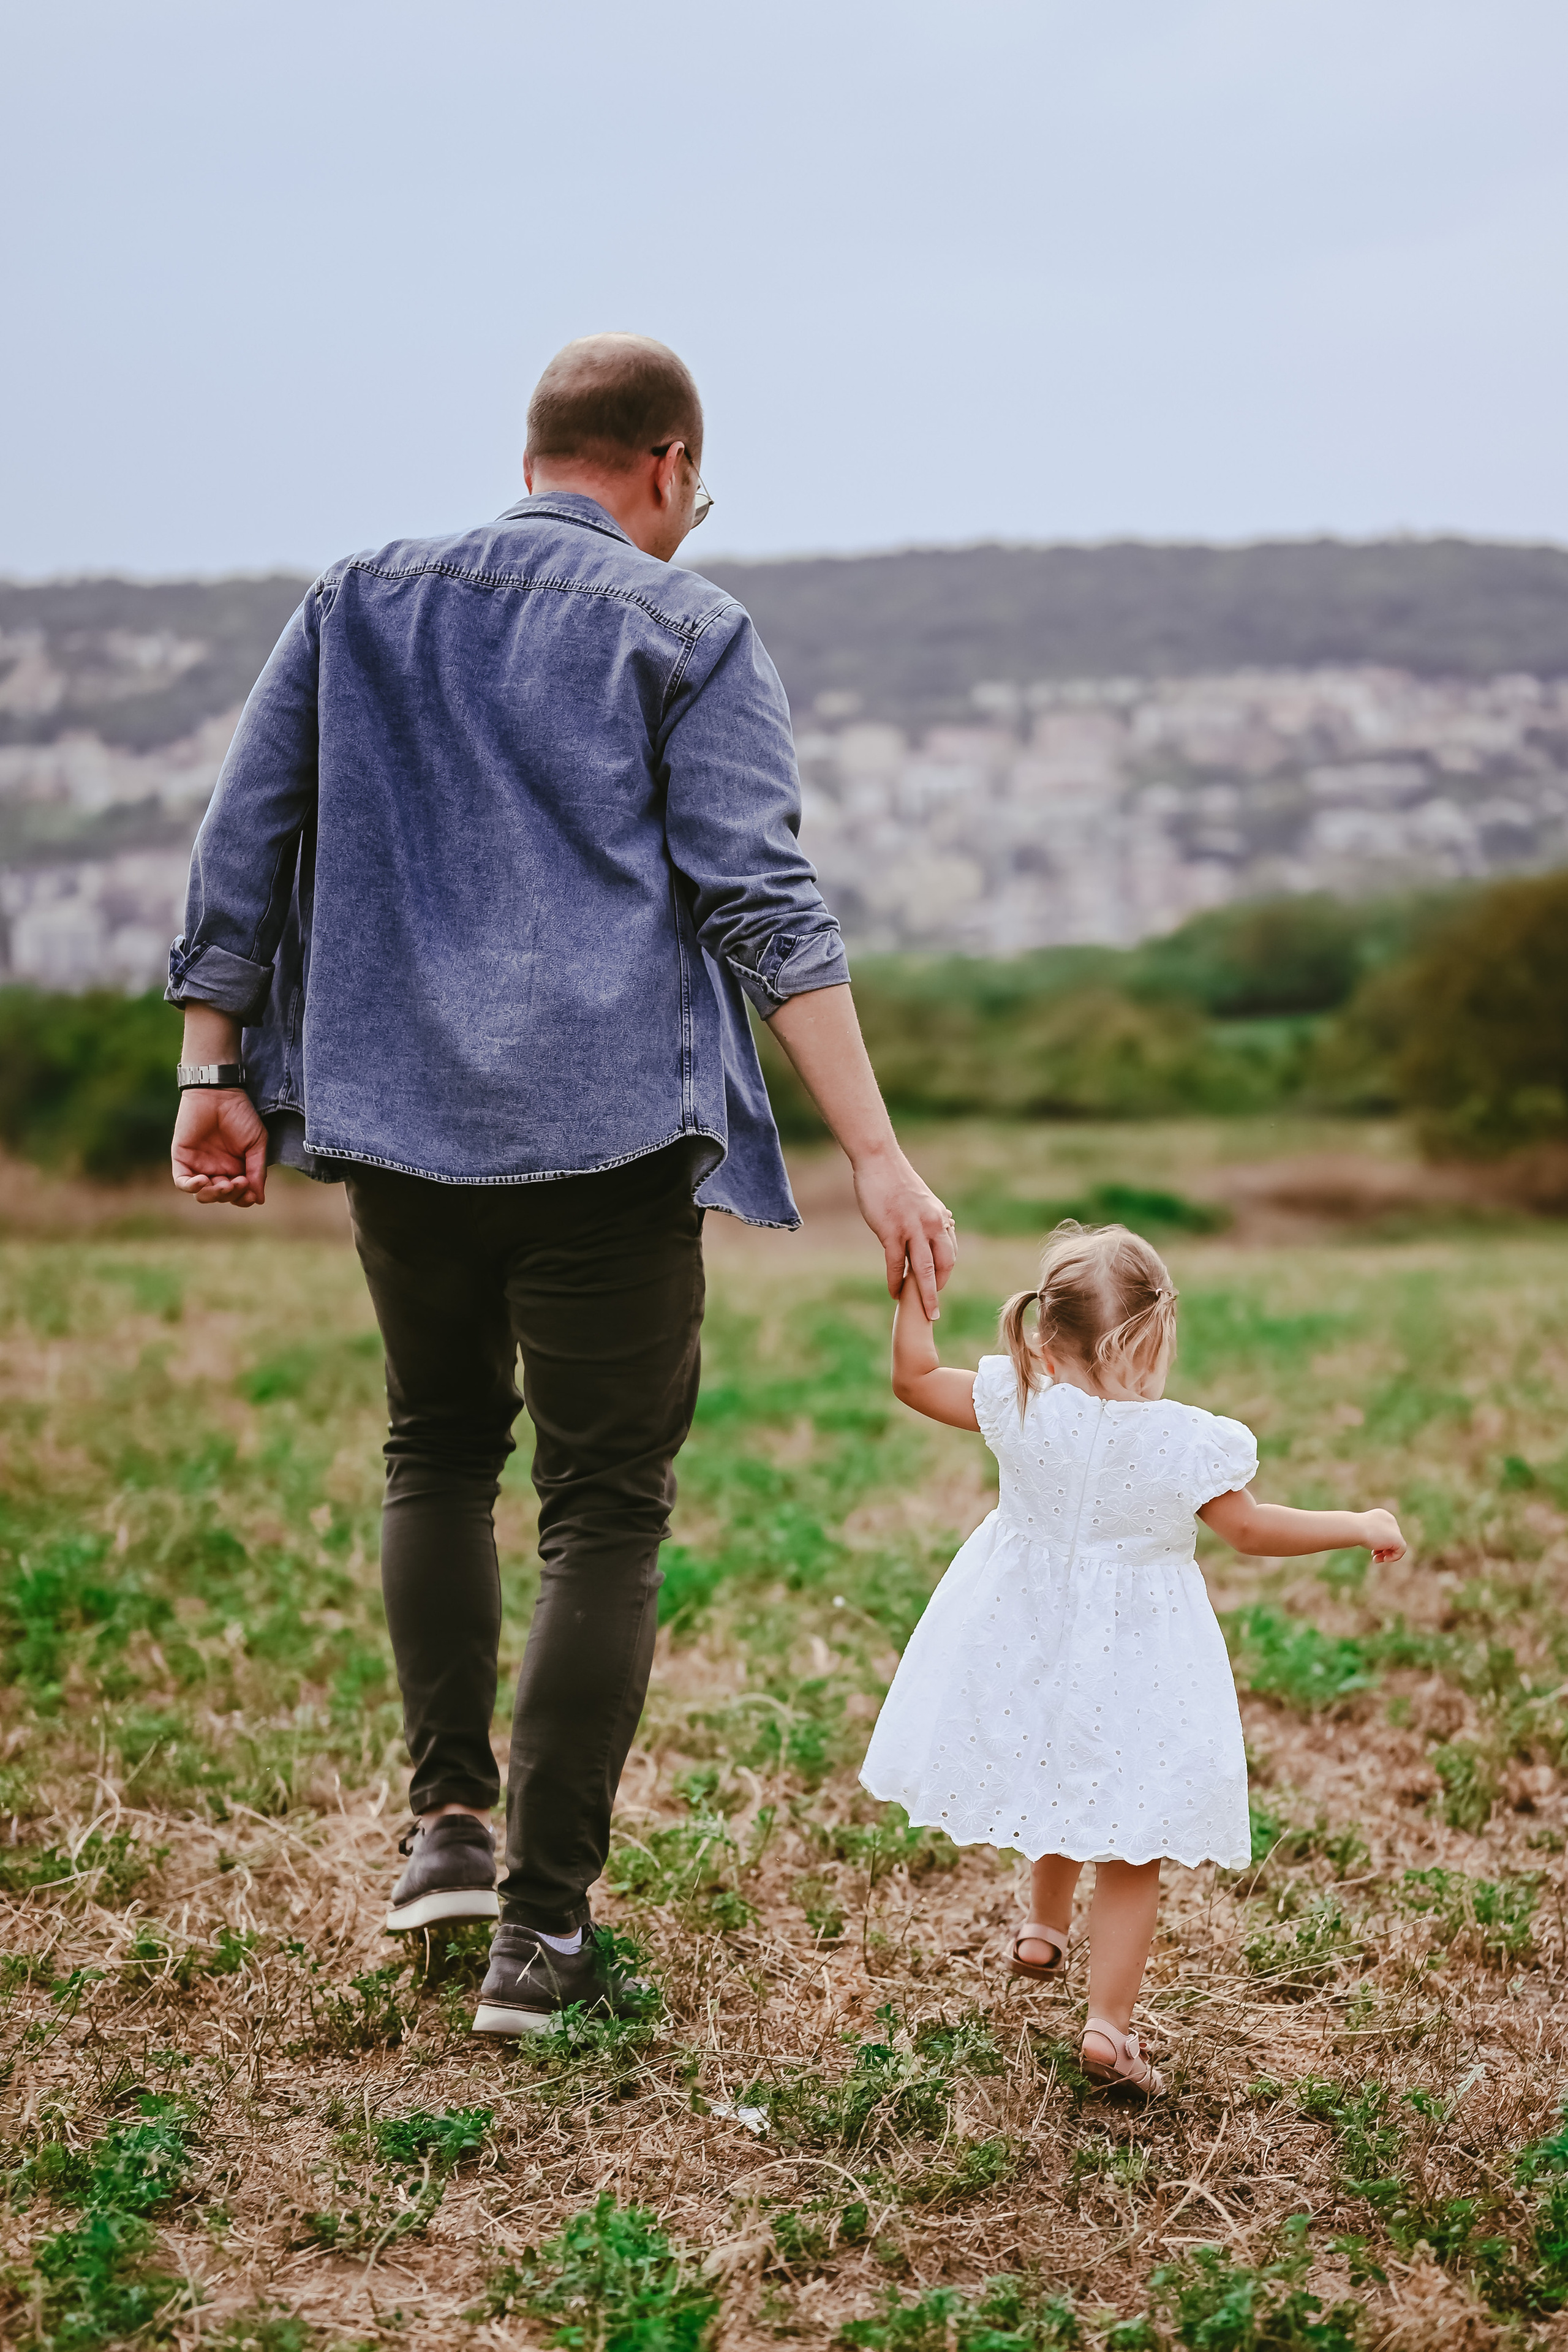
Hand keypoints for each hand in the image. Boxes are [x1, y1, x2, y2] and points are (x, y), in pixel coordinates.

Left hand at [171, 1088, 268, 1207]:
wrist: (218, 1093)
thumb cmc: (241, 1115)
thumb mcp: (257, 1144)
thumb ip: (258, 1172)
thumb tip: (259, 1200)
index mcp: (236, 1168)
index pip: (237, 1195)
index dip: (243, 1198)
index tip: (250, 1191)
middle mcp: (217, 1170)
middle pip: (221, 1197)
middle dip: (231, 1195)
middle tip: (240, 1181)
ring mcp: (199, 1165)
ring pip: (203, 1195)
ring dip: (215, 1194)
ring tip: (225, 1183)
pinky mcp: (182, 1159)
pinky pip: (183, 1182)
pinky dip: (192, 1187)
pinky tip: (203, 1180)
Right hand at [852, 1145, 955, 1318]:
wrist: (879, 1160)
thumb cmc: (896, 1180)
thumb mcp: (921, 1200)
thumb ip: (929, 1219)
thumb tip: (937, 1231)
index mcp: (940, 1218)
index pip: (949, 1253)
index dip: (944, 1274)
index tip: (937, 1287)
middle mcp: (932, 1225)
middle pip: (943, 1266)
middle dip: (939, 1291)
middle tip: (935, 1311)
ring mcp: (913, 1228)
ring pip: (923, 1270)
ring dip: (924, 1295)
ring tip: (925, 1314)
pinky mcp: (891, 1231)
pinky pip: (896, 1264)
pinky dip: (896, 1281)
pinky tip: (894, 1293)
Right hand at [1360, 1507, 1405, 1562]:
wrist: (1355, 1528)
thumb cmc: (1354, 1529)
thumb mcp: (1362, 1531)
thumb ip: (1371, 1536)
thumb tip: (1376, 1546)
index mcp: (1382, 1515)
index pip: (1386, 1531)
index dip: (1380, 1543)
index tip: (1372, 1551)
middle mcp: (1390, 1520)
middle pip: (1391, 1539)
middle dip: (1383, 1549)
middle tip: (1374, 1556)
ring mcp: (1395, 1528)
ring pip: (1396, 1545)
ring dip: (1387, 1554)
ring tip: (1376, 1559)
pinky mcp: (1397, 1538)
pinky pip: (1401, 1550)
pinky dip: (1394, 1557)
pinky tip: (1384, 1559)